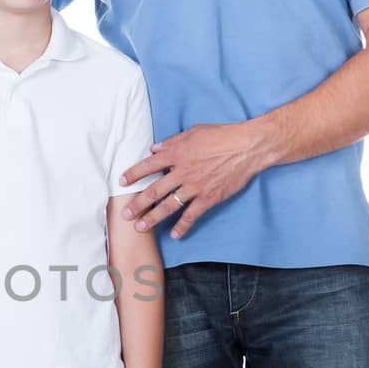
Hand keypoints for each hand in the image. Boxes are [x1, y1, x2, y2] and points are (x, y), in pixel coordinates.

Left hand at [119, 121, 272, 239]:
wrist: (247, 147)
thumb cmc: (222, 136)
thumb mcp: (193, 132)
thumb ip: (172, 142)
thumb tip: (154, 149)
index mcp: (176, 154)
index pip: (148, 165)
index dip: (133, 174)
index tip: (121, 181)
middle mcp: (182, 172)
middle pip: (154, 190)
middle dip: (137, 204)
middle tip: (125, 214)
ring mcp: (195, 187)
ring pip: (168, 206)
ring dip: (153, 218)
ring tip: (140, 227)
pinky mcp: (209, 197)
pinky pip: (192, 215)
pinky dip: (183, 226)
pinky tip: (175, 235)